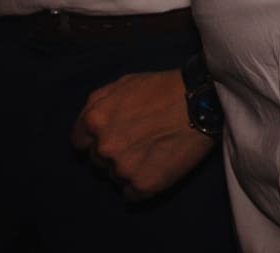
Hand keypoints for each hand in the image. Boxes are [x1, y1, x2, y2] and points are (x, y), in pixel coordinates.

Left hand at [71, 68, 212, 200]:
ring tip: (152, 152)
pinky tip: (156, 168)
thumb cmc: (162, 88)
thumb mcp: (123, 83)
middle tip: (138, 141)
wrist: (201, 103)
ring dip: (128, 169)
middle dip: (113, 153)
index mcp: (94, 120)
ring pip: (115, 178)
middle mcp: (104, 147)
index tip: (112, 136)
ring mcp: (123, 169)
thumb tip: (87, 125)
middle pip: (98, 161)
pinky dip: (141, 185)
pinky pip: (132, 195)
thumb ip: (98, 103)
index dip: (95, 138)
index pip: (79, 143)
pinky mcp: (143, 185)